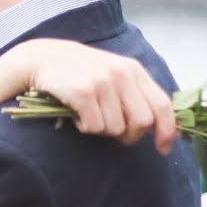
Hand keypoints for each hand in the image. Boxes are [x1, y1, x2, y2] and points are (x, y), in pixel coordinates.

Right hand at [7, 39, 175, 153]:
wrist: (39, 58)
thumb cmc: (77, 71)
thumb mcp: (111, 74)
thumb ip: (134, 94)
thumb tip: (160, 127)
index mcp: (133, 69)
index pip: (162, 105)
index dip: (167, 130)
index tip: (162, 148)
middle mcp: (121, 73)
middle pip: (141, 122)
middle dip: (128, 134)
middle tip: (110, 130)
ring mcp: (102, 82)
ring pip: (116, 128)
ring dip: (101, 130)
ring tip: (87, 115)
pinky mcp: (83, 92)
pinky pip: (95, 127)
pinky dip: (84, 128)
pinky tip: (76, 116)